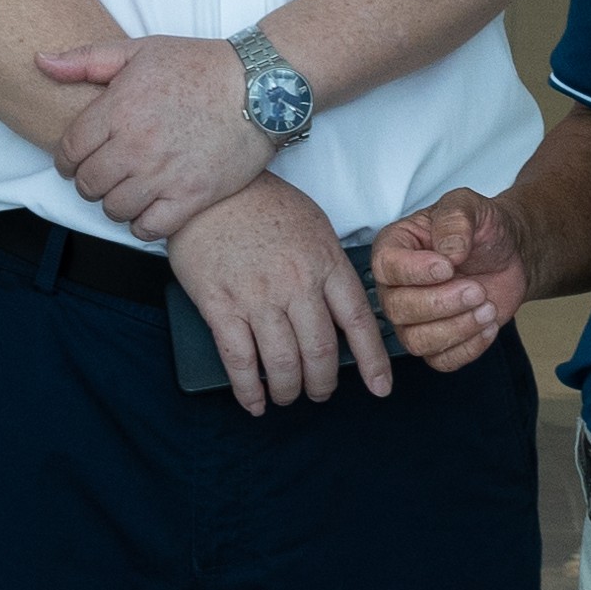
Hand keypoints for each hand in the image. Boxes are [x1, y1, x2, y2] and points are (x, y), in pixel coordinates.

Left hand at [36, 33, 278, 237]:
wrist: (261, 87)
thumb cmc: (199, 65)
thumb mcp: (140, 50)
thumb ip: (85, 59)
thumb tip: (40, 62)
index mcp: (118, 109)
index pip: (68, 151)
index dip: (67, 159)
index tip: (77, 161)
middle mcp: (136, 145)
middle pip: (88, 184)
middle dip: (89, 182)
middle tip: (104, 176)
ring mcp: (163, 174)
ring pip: (114, 209)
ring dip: (115, 203)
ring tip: (128, 190)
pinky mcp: (191, 197)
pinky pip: (148, 228)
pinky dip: (143, 224)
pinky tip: (150, 209)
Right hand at [165, 177, 390, 414]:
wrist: (210, 188)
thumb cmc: (264, 204)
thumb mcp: (314, 226)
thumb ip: (329, 268)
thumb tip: (340, 311)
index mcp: (326, 263)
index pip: (359, 323)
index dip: (372, 362)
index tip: (380, 388)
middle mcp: (297, 284)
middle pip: (321, 352)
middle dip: (324, 383)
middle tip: (321, 391)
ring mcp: (258, 297)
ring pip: (283, 364)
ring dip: (288, 390)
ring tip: (287, 395)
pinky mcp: (221, 305)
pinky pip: (239, 361)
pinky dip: (248, 390)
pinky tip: (254, 402)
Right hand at [370, 188, 525, 373]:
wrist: (509, 255)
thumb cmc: (482, 229)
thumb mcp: (470, 206)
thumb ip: (456, 219)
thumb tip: (448, 251)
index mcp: (395, 248)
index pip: (386, 268)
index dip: (416, 273)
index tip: (448, 266)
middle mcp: (396, 287)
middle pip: (398, 309)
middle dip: (442, 303)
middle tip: (477, 290)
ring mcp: (413, 319)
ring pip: (417, 341)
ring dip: (457, 328)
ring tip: (487, 307)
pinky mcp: (436, 342)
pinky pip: (441, 361)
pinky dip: (468, 348)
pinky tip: (488, 326)